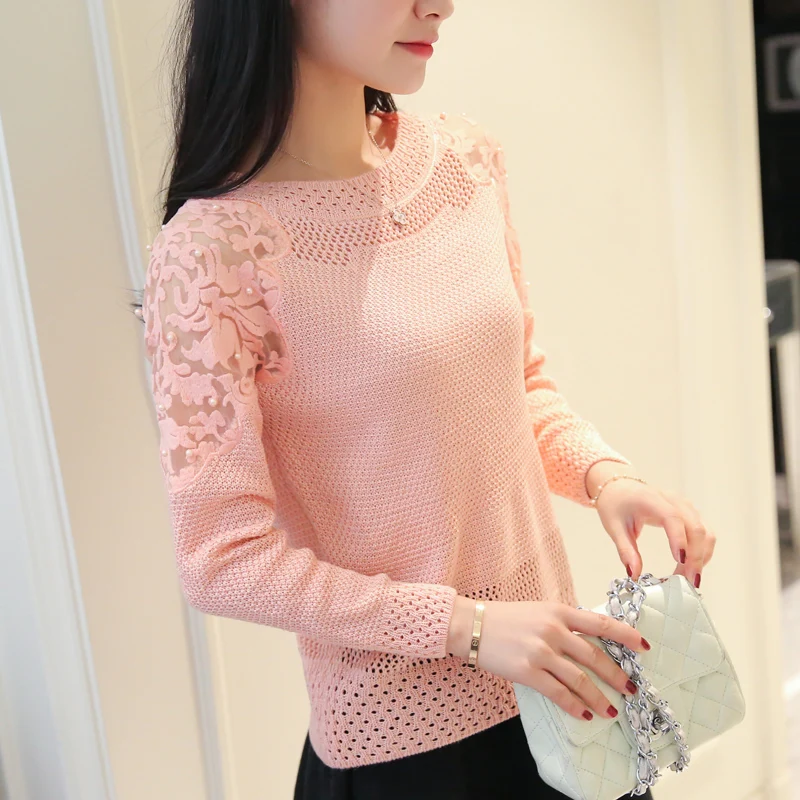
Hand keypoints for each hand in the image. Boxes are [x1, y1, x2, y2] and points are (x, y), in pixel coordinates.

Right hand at [447, 597, 649, 721]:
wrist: (472, 625)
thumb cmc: (506, 618)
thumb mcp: (539, 610)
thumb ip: (564, 622)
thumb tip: (591, 640)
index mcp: (559, 611)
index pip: (600, 622)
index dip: (625, 635)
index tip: (644, 646)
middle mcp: (553, 630)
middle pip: (595, 656)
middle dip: (617, 675)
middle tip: (631, 689)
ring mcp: (540, 651)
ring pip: (579, 678)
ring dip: (599, 697)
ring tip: (612, 710)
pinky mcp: (527, 671)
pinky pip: (558, 693)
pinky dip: (575, 705)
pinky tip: (584, 714)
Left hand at [587, 463, 716, 588]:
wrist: (619, 488)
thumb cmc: (616, 505)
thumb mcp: (614, 527)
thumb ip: (625, 550)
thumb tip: (635, 575)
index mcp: (651, 500)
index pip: (672, 517)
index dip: (679, 539)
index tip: (679, 561)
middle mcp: (674, 501)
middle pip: (695, 528)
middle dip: (695, 557)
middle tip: (686, 582)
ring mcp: (685, 506)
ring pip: (705, 532)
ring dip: (701, 557)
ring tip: (687, 578)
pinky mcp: (690, 514)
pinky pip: (704, 533)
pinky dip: (702, 552)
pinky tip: (691, 567)